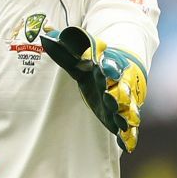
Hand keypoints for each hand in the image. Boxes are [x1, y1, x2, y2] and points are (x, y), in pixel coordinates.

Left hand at [42, 27, 147, 151]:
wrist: (117, 75)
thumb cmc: (94, 64)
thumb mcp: (79, 56)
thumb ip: (65, 48)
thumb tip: (47, 32)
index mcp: (108, 68)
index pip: (111, 66)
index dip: (108, 67)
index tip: (104, 66)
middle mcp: (118, 86)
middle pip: (122, 91)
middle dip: (118, 95)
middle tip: (111, 98)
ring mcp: (122, 105)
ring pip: (128, 111)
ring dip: (126, 116)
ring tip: (124, 123)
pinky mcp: (120, 120)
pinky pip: (129, 130)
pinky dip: (129, 138)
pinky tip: (127, 145)